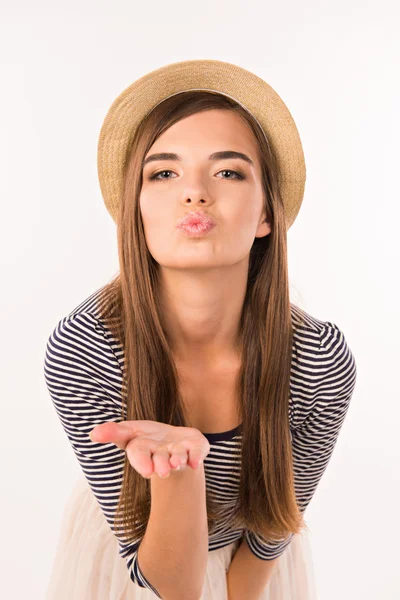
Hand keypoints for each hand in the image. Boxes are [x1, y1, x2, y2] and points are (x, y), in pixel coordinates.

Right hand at [89, 420, 209, 479]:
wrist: (174, 442)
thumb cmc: (148, 439)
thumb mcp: (129, 431)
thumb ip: (113, 432)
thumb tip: (93, 434)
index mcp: (144, 451)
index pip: (139, 455)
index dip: (142, 463)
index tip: (147, 471)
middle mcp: (162, 455)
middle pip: (160, 460)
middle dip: (162, 465)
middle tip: (163, 472)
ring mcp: (179, 452)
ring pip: (179, 457)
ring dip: (179, 459)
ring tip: (178, 462)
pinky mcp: (196, 448)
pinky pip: (198, 451)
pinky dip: (197, 455)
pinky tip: (195, 461)